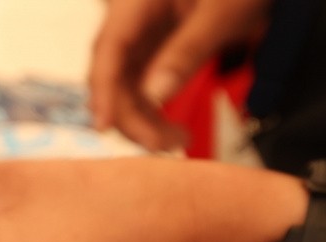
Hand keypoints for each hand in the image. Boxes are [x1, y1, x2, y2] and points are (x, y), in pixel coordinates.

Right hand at [89, 0, 270, 150]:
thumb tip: (157, 94)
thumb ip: (188, 50)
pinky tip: (172, 129)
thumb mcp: (222, 12)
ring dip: (142, 120)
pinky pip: (142, 87)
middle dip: (130, 115)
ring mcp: (141, 36)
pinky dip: (153, 111)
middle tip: (159, 143)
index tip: (104, 126)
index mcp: (137, 1)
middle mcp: (132, 19)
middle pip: (112, 74)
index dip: (103, 90)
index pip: (108, 49)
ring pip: (125, 87)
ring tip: (175, 140)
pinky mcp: (154, 50)